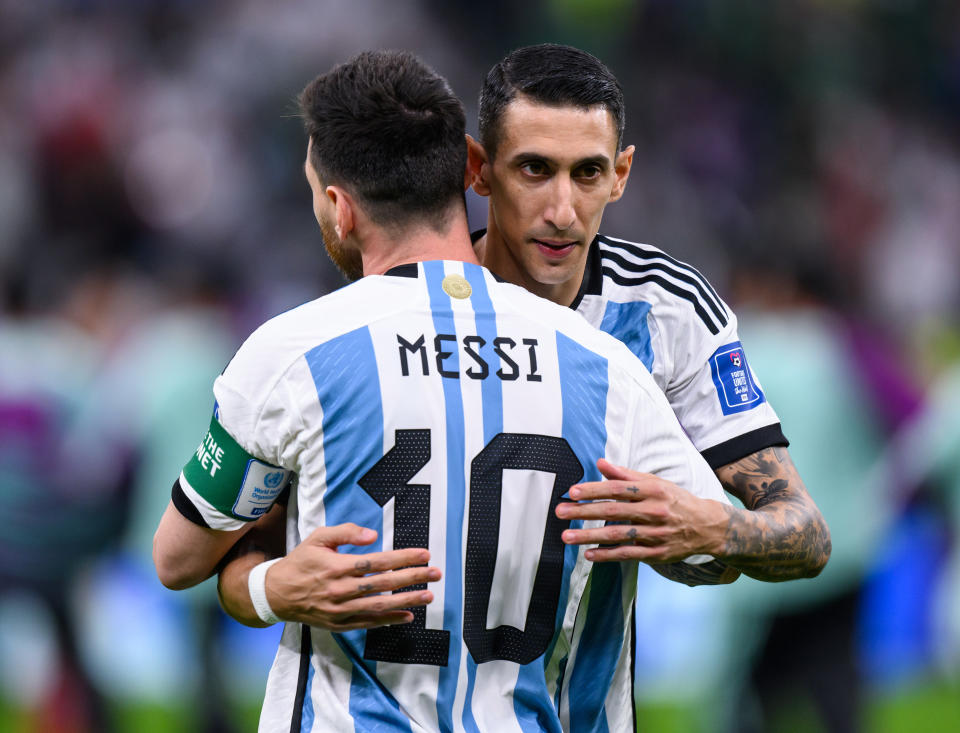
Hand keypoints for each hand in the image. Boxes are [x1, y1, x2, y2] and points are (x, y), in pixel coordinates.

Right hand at [265, 522, 440, 630]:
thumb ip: (346, 532)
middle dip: (413, 578)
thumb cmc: (301, 562)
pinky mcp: (339, 624)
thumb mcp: (318, 538)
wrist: (276, 594)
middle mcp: (341, 589)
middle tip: (436, 573)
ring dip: (407, 601)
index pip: (378, 561)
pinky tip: (407, 616)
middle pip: (384, 584)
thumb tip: (373, 535)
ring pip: (380, 606)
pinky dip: (389, 620)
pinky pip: (368, 622)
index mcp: (337, 565)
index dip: (404, 558)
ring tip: (429, 596)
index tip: (425, 554)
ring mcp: (341, 610)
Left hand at [555, 458, 727, 562]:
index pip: (617, 489)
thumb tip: (600, 463)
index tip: (572, 491)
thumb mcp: (655, 483)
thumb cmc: (675, 500)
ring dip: (589, 536)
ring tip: (567, 537)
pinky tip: (589, 554)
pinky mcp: (656, 554)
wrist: (707, 526)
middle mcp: (654, 511)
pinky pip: (627, 554)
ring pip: (617, 535)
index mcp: (652, 490)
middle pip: (613, 511)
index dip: (593, 490)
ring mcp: (655, 534)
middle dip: (584, 512)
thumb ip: (625, 475)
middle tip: (560, 512)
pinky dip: (607, 555)